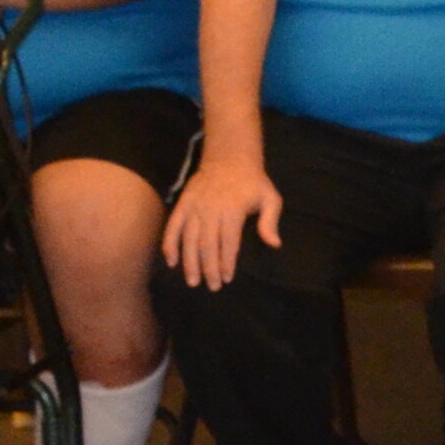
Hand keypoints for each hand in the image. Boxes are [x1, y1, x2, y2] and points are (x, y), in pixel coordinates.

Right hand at [164, 155, 280, 288]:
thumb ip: (270, 221)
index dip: (226, 261)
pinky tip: (171, 262)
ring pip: (189, 239)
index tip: (227, 278)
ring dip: (190, 262)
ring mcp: (195, 206)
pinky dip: (170, 244)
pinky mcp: (183, 204)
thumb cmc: (252, 182)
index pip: (228, 241)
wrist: (229, 158)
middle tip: (211, 286)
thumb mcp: (270, 197)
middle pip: (207, 244)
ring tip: (193, 281)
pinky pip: (173, 226)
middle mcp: (211, 209)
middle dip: (209, 268)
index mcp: (233, 209)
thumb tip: (274, 244)